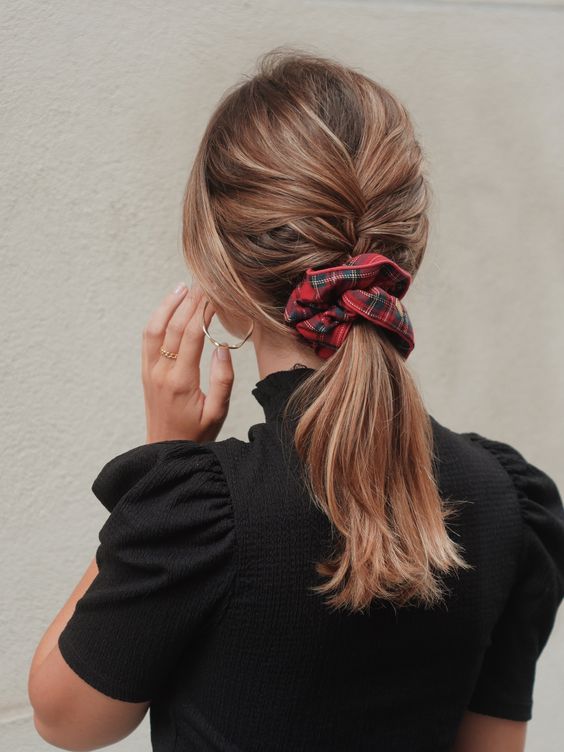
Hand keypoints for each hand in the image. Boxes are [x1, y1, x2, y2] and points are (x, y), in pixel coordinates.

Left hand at [141, 281, 233, 442]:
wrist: (164, 452)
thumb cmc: (196, 435)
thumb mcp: (218, 413)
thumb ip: (223, 380)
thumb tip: (222, 347)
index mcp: (181, 382)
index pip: (192, 335)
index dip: (203, 311)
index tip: (214, 295)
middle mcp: (162, 372)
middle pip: (173, 327)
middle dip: (188, 302)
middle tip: (202, 283)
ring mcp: (150, 371)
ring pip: (154, 329)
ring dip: (168, 305)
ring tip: (182, 287)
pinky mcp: (146, 372)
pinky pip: (148, 339)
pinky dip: (157, 319)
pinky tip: (169, 308)